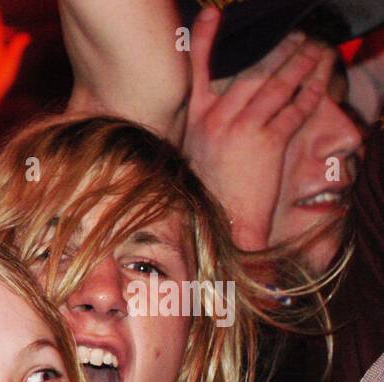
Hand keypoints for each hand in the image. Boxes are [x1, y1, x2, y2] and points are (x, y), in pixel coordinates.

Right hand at [182, 7, 330, 249]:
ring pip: (277, 86)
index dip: (204, 40)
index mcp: (196, 120)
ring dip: (303, 64)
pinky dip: (311, 93)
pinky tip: (322, 82)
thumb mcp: (197, 153)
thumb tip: (226, 99)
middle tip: (299, 38)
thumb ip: (208, 124)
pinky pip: (295, 109)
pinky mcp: (267, 143)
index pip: (198, 72)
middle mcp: (217, 120)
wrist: (224, 224)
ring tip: (319, 50)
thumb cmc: (211, 192)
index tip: (212, 15)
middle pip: (253, 72)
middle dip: (280, 51)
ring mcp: (242, 130)